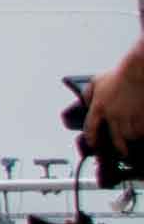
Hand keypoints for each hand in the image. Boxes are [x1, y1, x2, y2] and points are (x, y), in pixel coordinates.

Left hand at [85, 42, 143, 170]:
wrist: (137, 72)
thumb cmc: (118, 74)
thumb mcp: (96, 82)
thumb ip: (88, 94)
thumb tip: (85, 103)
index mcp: (99, 107)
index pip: (91, 128)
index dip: (91, 138)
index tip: (94, 143)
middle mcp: (113, 115)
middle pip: (115, 138)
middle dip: (119, 147)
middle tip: (122, 151)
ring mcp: (129, 116)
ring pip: (130, 135)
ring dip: (132, 137)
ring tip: (134, 136)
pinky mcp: (142, 116)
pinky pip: (142, 130)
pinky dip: (141, 132)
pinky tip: (141, 130)